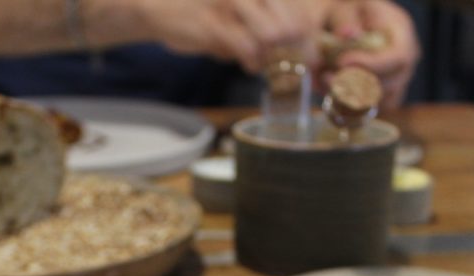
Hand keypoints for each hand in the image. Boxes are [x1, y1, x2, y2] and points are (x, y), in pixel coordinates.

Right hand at [138, 0, 330, 73]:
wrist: (160, 7)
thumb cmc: (204, 13)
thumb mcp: (238, 13)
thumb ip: (265, 24)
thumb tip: (294, 47)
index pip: (298, 12)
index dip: (310, 39)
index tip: (313, 62)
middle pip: (291, 24)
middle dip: (298, 54)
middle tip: (296, 71)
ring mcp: (232, 5)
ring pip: (272, 36)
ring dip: (274, 59)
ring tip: (267, 66)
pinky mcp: (215, 25)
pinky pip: (246, 48)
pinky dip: (253, 62)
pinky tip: (249, 66)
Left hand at [322, 0, 419, 109]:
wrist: (357, 26)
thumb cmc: (354, 15)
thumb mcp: (349, 8)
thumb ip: (346, 20)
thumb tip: (345, 34)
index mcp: (403, 36)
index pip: (397, 58)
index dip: (370, 64)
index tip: (341, 62)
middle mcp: (405, 64)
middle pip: (387, 85)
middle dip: (354, 84)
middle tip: (326, 76)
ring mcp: (397, 84)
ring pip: (377, 102)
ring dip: (347, 97)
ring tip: (324, 80)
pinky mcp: (383, 98)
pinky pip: (369, 112)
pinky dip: (347, 106)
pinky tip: (330, 92)